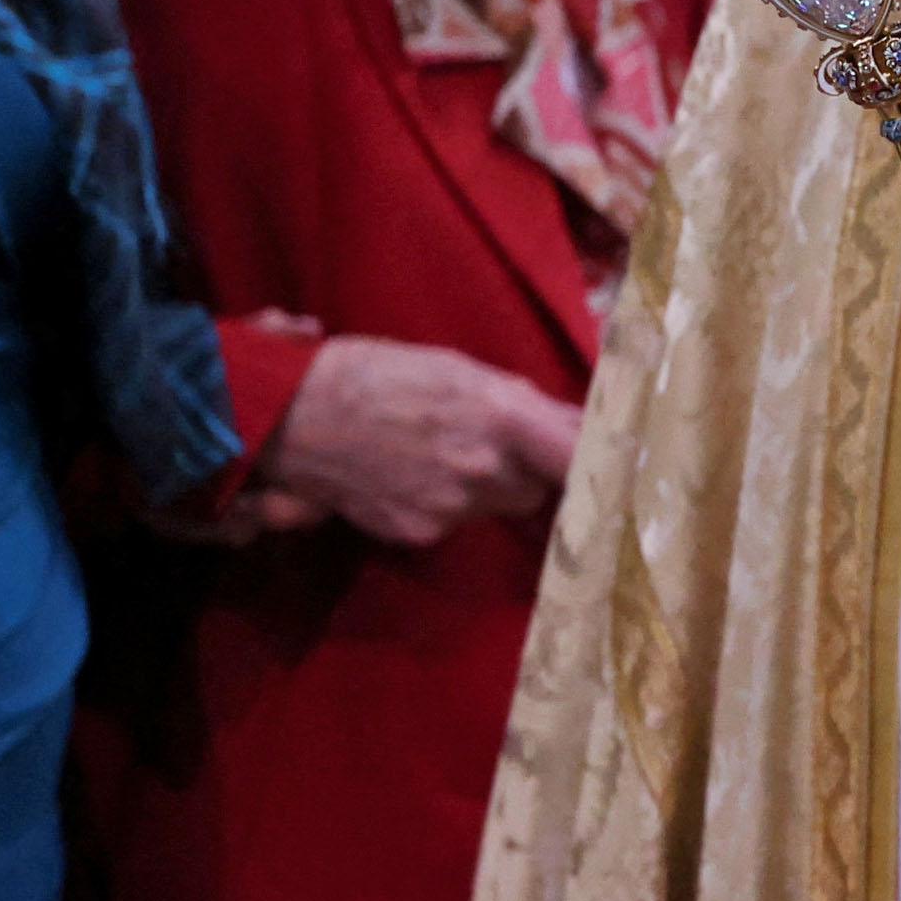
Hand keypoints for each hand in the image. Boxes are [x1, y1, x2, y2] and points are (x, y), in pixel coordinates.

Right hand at [257, 337, 580, 545]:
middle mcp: (484, 468)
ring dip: (488, 483)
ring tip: (439, 449)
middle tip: (494, 438)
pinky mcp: (421, 532)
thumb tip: (580, 424)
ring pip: (500, 502)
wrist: (286, 415)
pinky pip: (457, 519)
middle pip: (541, 483)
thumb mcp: (455, 368)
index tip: (613, 467)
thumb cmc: (372, 374)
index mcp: (501, 415)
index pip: (581, 456)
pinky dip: (445, 501)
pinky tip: (409, 471)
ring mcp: (452, 507)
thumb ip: (522, 401)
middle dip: (530, 466)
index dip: (602, 465)